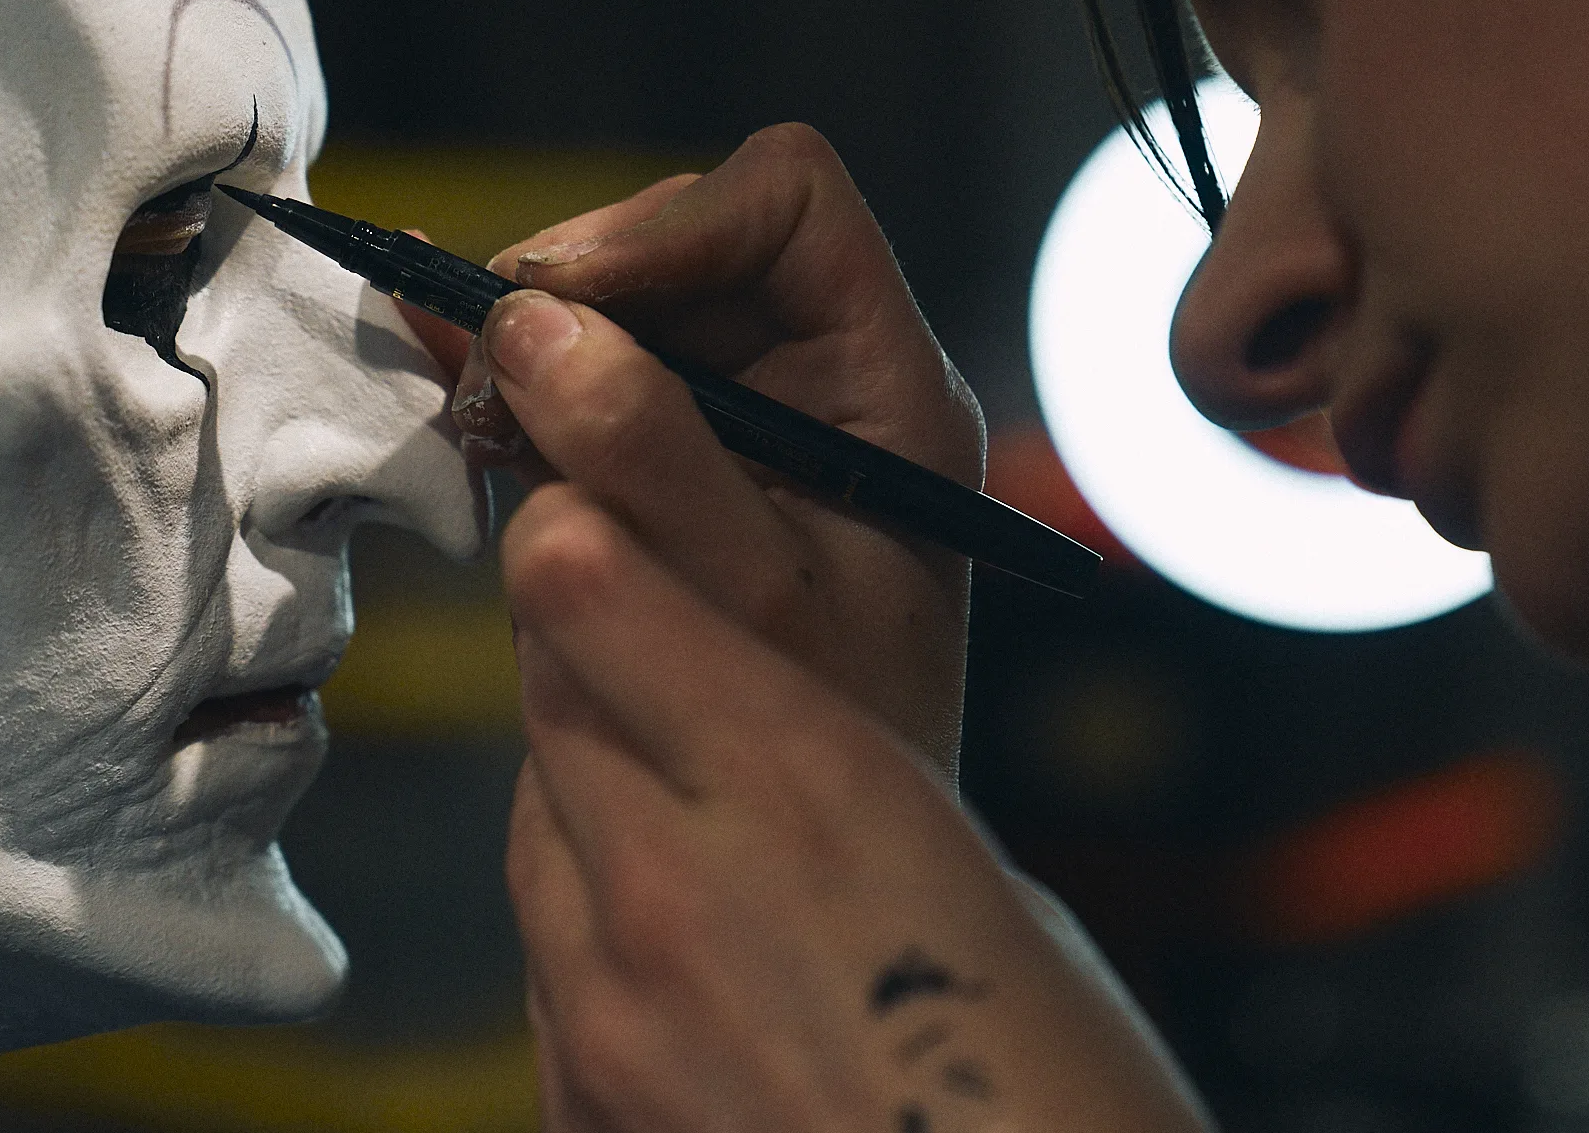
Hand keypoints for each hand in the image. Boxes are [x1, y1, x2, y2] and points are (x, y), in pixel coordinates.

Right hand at [428, 122, 980, 770]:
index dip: (673, 220)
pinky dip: (507, 391)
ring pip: (609, 306)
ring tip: (473, 421)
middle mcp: (813, 373)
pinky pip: (571, 380)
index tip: (567, 298)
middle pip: (679, 240)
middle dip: (573, 288)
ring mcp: (729, 413)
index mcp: (884, 383)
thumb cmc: (829, 741)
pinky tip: (459, 421)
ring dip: (526, 344)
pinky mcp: (656, 459)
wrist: (807, 854)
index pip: (791, 203)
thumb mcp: (752, 603)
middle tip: (488, 375)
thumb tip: (533, 326)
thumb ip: (652, 460)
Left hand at [504, 489, 1209, 1131]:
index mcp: (799, 780)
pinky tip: (681, 956)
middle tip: (646, 654)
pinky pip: (546, 963)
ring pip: (533, 823)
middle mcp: (670, 881)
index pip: (582, 585)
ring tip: (693, 829)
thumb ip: (831, 772)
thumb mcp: (970, 866)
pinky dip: (593, 933)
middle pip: (545, 691)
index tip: (590, 514)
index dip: (579, 534)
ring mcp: (606, 1006)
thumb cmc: (1055, 1070)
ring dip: (586, 794)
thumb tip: (749, 724)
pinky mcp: (579, 1101)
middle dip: (583, 652)